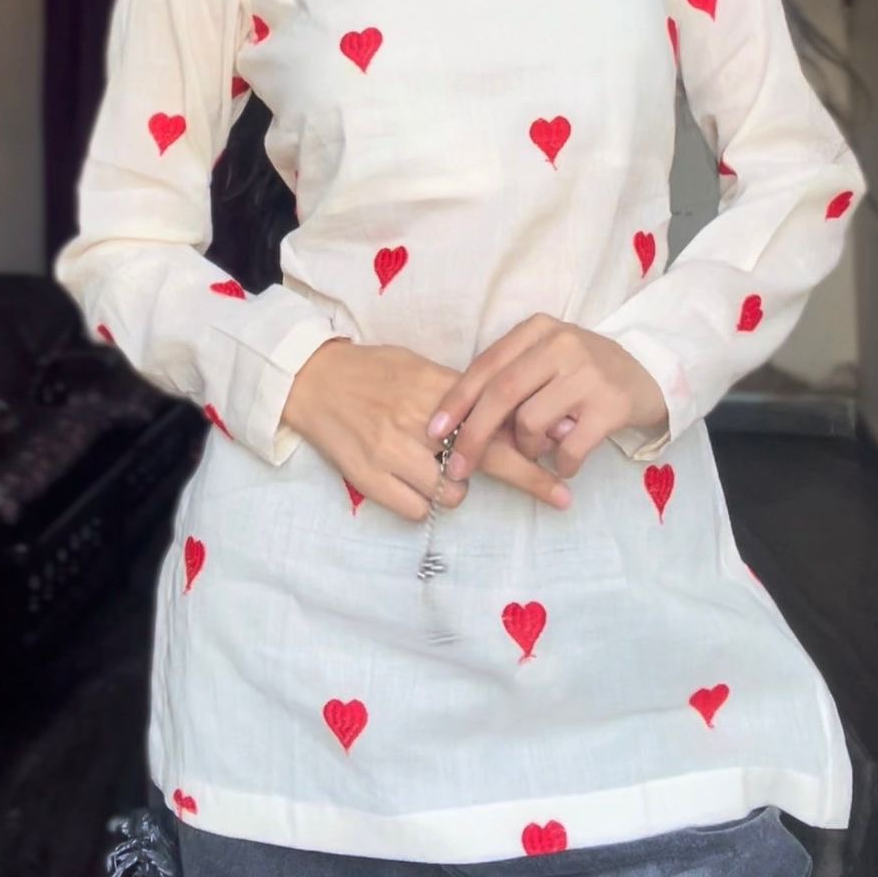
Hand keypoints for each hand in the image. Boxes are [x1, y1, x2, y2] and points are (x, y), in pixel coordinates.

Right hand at [282, 337, 574, 523]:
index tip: (564, 458)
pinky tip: (411, 479)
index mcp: (435, 387)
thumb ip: (461, 391)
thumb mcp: (420, 367)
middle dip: (528, 479)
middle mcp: (416, 422)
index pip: (494, 420)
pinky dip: (420, 500)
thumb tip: (511, 412)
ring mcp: (391, 453)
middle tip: (560, 497)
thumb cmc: (374, 371)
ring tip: (438, 467)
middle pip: (484, 460)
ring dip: (456, 487)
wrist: (313, 382)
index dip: (532, 444)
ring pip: (451, 493)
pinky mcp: (368, 479)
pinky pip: (415, 508)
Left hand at [424, 313, 668, 484]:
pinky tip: (565, 465)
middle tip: (457, 466)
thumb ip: (510, 376)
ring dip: (526, 449)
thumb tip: (462, 420)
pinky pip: (569, 448)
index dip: (456, 401)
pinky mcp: (610, 405)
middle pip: (501, 394)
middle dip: (473, 435)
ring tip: (539, 450)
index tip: (434, 431)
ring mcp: (588, 373)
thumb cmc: (584, 371)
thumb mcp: (546, 358)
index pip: (485, 366)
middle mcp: (561, 344)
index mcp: (538, 329)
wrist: (650, 373)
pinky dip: (561, 464)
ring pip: (531, 422)